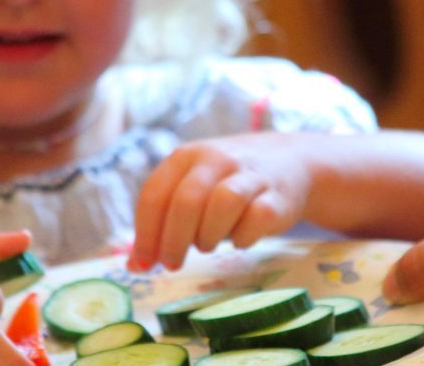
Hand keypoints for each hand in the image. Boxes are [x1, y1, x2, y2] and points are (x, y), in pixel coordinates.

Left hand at [129, 134, 307, 270]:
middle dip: (173, 240)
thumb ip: (162, 222)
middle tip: (172, 264)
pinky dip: (244, 237)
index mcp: (185, 156)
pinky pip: (258, 218)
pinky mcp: (277, 195)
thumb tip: (134, 265)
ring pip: (223, 203)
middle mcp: (215, 159)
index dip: (145, 234)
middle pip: (186, 201)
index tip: (144, 263)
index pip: (154, 195)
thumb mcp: (191, 188)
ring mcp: (249, 174)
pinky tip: (239, 240)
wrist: (289, 161)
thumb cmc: (226, 181)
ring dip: (208, 235)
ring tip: (207, 245)